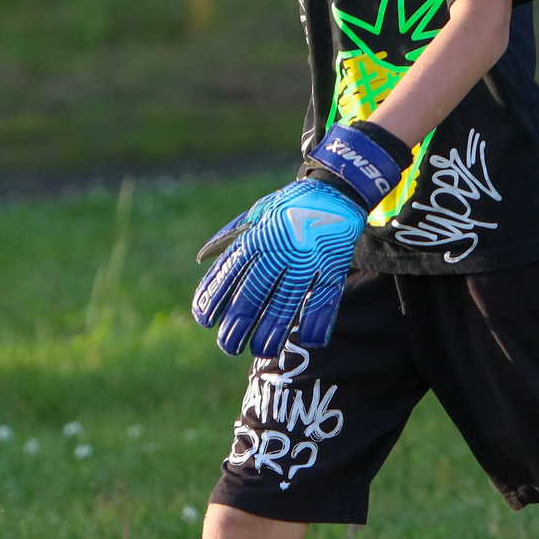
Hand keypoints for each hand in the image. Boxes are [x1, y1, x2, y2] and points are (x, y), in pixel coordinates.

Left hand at [190, 123, 409, 359]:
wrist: (336, 187)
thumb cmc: (291, 205)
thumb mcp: (256, 214)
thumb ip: (231, 237)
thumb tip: (203, 259)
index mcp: (257, 235)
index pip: (229, 271)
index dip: (214, 297)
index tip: (203, 319)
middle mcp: (279, 248)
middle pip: (254, 292)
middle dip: (238, 323)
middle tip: (228, 346)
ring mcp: (307, 257)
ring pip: (287, 300)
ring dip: (273, 329)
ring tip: (260, 350)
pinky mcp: (333, 264)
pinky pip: (325, 296)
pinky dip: (318, 320)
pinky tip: (308, 340)